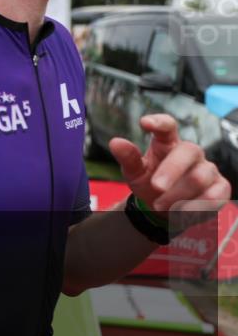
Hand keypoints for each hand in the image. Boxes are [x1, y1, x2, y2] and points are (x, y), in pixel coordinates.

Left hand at [109, 114, 230, 218]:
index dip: (159, 122)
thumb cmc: (149, 184)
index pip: (168, 126)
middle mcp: (191, 152)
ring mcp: (208, 169)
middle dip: (171, 170)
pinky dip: (196, 207)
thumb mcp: (134, 173)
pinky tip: (181, 213)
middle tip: (156, 187)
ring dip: (178, 195)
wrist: (164, 209)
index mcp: (167, 143)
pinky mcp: (220, 188)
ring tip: (160, 206)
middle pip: (188, 151)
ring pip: (199, 177)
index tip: (144, 122)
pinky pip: (214, 195)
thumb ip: (128, 158)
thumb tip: (115, 142)